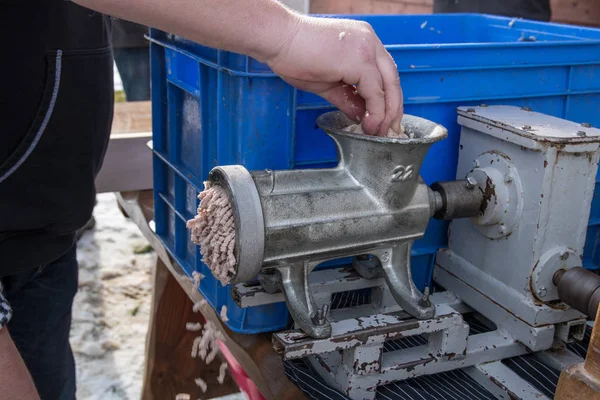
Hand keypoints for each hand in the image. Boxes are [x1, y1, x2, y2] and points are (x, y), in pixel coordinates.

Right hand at [267, 15, 402, 135]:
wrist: (278, 39)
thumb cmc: (294, 54)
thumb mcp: (327, 82)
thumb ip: (347, 98)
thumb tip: (360, 116)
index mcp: (363, 42)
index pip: (385, 73)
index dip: (387, 100)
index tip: (383, 120)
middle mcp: (369, 41)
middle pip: (393, 80)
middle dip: (393, 109)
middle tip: (388, 131)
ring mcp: (367, 49)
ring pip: (389, 86)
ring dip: (386, 114)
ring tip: (377, 132)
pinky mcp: (360, 60)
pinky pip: (375, 92)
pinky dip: (375, 112)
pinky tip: (368, 124)